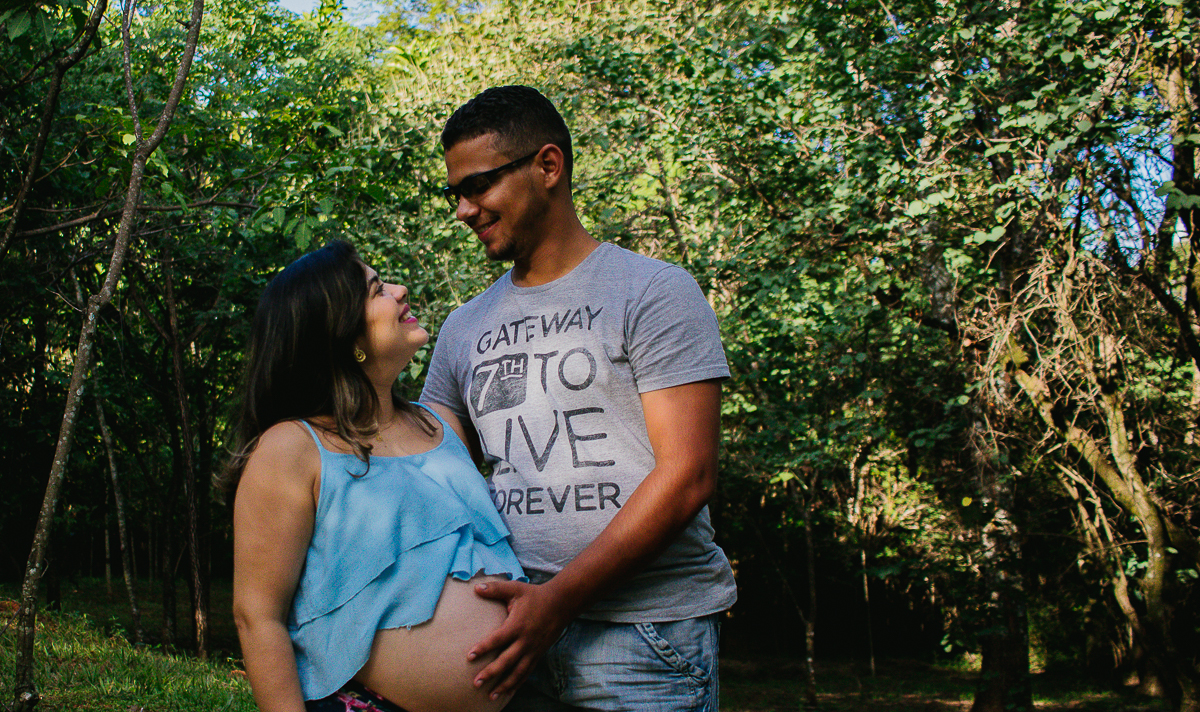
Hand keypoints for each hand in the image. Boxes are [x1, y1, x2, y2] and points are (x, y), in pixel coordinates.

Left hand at [468, 579, 573, 698]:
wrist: (561, 603)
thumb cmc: (535, 595)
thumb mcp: (515, 589)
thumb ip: (495, 589)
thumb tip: (475, 588)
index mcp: (517, 625)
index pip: (497, 639)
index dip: (483, 648)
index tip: (469, 656)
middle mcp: (525, 641)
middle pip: (506, 661)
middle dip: (491, 673)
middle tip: (476, 683)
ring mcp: (533, 650)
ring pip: (517, 671)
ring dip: (504, 684)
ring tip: (490, 695)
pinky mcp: (538, 654)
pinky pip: (526, 672)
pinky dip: (517, 683)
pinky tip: (507, 692)